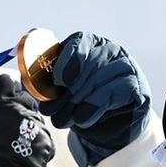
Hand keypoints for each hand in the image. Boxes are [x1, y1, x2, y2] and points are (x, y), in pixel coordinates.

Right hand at [0, 72, 53, 166]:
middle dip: (15, 107)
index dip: (2, 90)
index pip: (6, 80)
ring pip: (33, 115)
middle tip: (4, 125)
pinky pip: (41, 132)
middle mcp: (21, 108)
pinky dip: (34, 139)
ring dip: (26, 123)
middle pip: (23, 97)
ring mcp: (36, 123)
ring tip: (12, 141)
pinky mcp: (47, 138)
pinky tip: (22, 150)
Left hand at [35, 31, 150, 166]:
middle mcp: (110, 51)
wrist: (112, 125)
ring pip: (101, 78)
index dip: (67, 59)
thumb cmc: (85, 101)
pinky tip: (82, 119)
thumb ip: (51, 82)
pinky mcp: (137, 86)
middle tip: (50, 111)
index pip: (79, 41)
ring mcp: (126, 67)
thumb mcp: (65, 89)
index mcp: (90, 44)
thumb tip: (29, 85)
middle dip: (68, 91)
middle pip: (89, 63)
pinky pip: (115, 92)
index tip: (58, 80)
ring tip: (63, 120)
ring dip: (78, 102)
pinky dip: (94, 107)